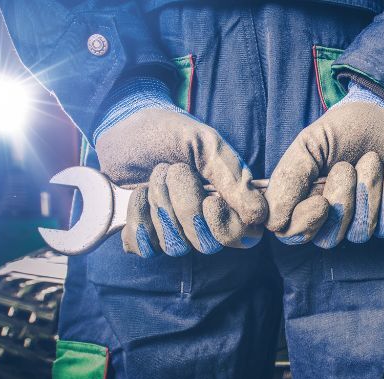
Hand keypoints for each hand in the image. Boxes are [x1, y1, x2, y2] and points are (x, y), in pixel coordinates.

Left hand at [94, 78, 265, 256]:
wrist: (125, 124)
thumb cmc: (170, 132)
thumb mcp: (205, 144)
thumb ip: (233, 177)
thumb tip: (258, 215)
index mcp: (229, 201)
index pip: (244, 237)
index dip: (228, 228)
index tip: (210, 200)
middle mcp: (204, 221)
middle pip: (207, 245)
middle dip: (186, 207)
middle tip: (174, 170)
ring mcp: (174, 230)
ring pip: (176, 247)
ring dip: (162, 207)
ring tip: (154, 176)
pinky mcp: (145, 234)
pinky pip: (146, 248)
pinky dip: (139, 219)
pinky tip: (137, 194)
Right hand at [265, 83, 383, 247]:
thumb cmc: (343, 129)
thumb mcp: (309, 144)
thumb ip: (288, 177)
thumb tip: (271, 219)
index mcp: (302, 200)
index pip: (292, 234)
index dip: (306, 224)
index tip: (322, 201)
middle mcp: (329, 218)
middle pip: (328, 238)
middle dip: (343, 201)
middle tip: (347, 167)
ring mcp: (360, 220)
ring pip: (360, 233)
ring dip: (369, 191)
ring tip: (372, 161)